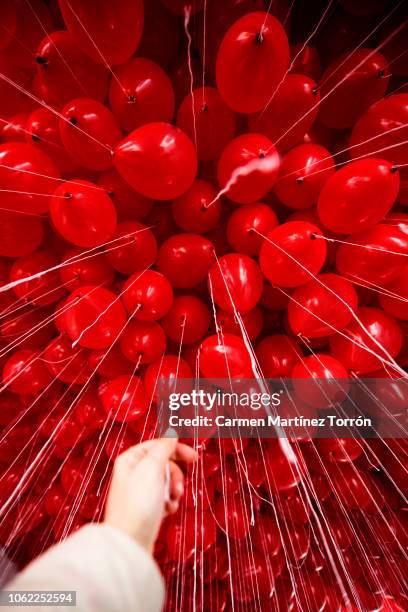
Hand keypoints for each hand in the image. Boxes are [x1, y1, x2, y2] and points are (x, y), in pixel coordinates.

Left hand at [104, 438, 196, 552]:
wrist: (131, 542)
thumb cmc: (136, 505)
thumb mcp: (151, 469)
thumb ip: (163, 448)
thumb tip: (171, 436)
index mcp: (130, 459)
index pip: (158, 445)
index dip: (177, 449)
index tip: (194, 457)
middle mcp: (133, 473)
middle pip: (164, 464)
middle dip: (175, 475)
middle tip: (178, 486)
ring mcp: (139, 491)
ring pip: (166, 481)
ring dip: (173, 490)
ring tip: (171, 501)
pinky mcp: (146, 508)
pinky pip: (164, 498)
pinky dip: (169, 503)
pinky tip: (167, 510)